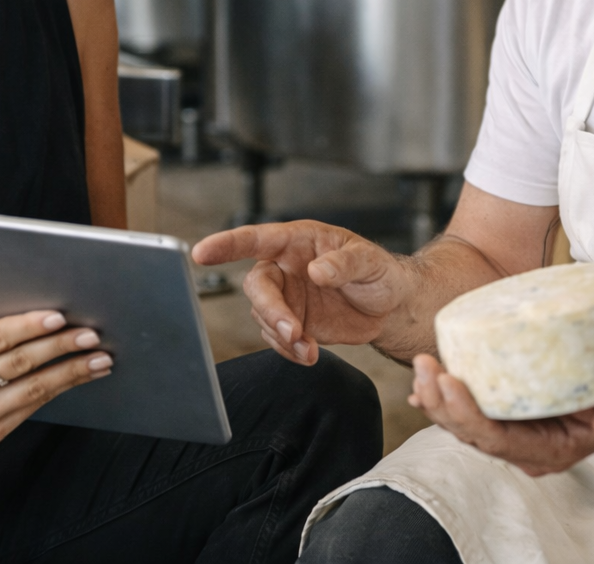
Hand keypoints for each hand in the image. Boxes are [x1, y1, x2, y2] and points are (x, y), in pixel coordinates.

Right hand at [0, 280, 112, 443]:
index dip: (28, 327)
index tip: (58, 318)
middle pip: (20, 363)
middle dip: (59, 347)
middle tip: (90, 334)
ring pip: (34, 389)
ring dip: (72, 372)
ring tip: (100, 357)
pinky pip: (36, 405)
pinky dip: (65, 387)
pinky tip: (87, 374)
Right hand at [192, 220, 410, 364]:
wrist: (391, 307)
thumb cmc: (380, 272)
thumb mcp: (371, 262)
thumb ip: (345, 263)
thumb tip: (317, 270)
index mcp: (299, 241)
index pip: (257, 238)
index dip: (227, 244)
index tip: (202, 252)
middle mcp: (285, 266)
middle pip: (257, 286)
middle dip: (271, 311)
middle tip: (294, 332)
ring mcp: (286, 296)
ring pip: (264, 316)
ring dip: (283, 336)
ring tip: (311, 348)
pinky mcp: (291, 322)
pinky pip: (276, 338)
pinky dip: (289, 350)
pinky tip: (310, 354)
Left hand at [408, 354, 593, 476]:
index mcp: (547, 451)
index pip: (497, 440)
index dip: (469, 414)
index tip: (450, 381)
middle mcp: (521, 448)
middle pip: (470, 433)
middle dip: (442, 402)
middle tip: (426, 367)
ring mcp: (510, 434)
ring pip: (462, 424)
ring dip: (436, 397)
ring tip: (422, 366)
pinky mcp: (502, 416)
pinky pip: (466, 413)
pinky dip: (442, 398)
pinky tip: (423, 383)